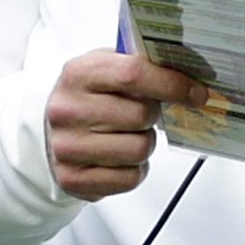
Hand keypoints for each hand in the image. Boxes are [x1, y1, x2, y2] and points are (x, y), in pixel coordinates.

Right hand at [45, 50, 205, 201]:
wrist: (47, 131)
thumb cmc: (86, 97)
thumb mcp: (104, 68)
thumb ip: (139, 65)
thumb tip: (191, 73)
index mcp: (78, 73)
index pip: (134, 74)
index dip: (172, 84)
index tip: (197, 92)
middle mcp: (67, 109)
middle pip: (141, 115)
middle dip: (154, 115)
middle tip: (144, 114)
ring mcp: (67, 147)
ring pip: (140, 149)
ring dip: (146, 143)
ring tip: (130, 135)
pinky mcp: (73, 179)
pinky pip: (130, 178)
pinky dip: (135, 169)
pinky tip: (121, 157)